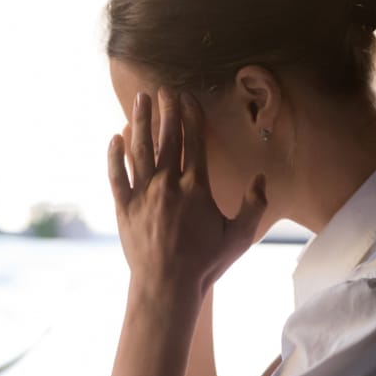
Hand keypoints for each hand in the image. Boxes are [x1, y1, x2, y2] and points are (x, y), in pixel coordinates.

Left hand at [108, 89, 266, 297]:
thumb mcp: (239, 237)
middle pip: (167, 139)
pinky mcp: (123, 208)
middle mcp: (168, 184)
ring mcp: (143, 194)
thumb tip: (260, 178)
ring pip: (139, 150)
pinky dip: (114, 155)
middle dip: (166, 111)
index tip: (187, 98)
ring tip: (140, 100)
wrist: (166, 285)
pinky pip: (116, 175)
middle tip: (164, 90)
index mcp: (196, 187)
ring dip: (140, 122)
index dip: (191, 116)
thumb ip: (254, 206)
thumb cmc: (204, 264)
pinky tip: (114, 137)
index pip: (194, 142)